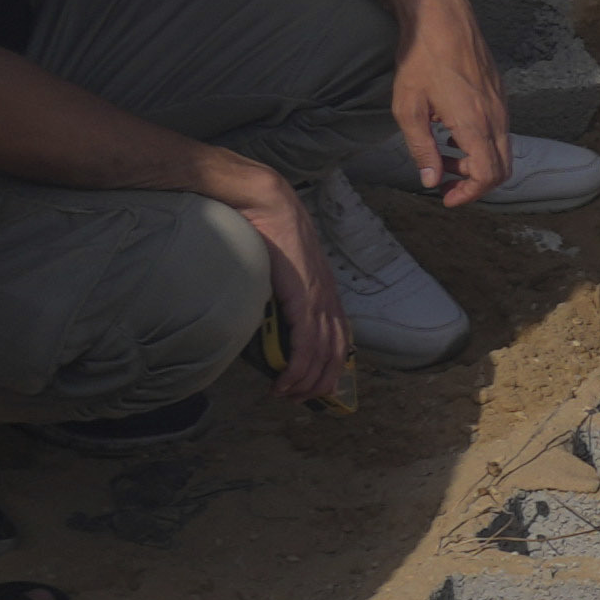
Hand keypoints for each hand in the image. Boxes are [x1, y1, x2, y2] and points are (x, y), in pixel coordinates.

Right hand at [206, 149, 356, 403]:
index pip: (340, 336)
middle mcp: (328, 295)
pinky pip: (306, 343)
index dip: (330, 364)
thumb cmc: (262, 229)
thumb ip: (274, 291)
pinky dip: (297, 369)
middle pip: (337, 352)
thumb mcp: (273, 267)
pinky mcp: (303, 296)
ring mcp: (318, 296)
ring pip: (324, 354)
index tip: (313, 383)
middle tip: (300, 400)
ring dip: (307, 382)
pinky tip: (284, 383)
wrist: (263, 200)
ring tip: (288, 396)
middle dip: (321, 382)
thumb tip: (259, 311)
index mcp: (324, 288)